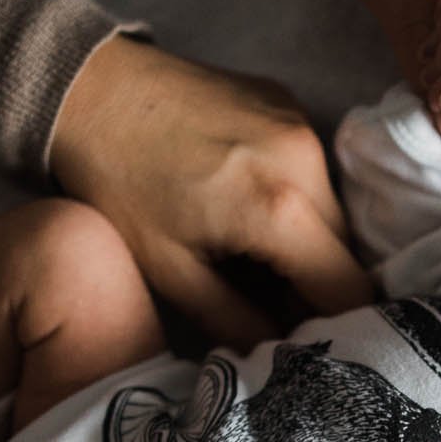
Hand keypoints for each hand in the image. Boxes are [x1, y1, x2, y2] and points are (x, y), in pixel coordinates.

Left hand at [50, 36, 374, 348]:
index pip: (349, 288)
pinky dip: (294, 199)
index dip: (334, 323)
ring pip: (333, 211)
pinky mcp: (291, 103)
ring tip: (249, 250)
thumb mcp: (171, 273)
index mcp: (280, 208)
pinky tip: (244, 202)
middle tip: (269, 299)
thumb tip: (281, 353)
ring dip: (306, 241)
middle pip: (347, 249)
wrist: (91, 88)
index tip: (303, 336)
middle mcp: (307, 159)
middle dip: (317, 283)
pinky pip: (314, 171)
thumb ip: (237, 323)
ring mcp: (302, 123)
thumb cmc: (119, 186)